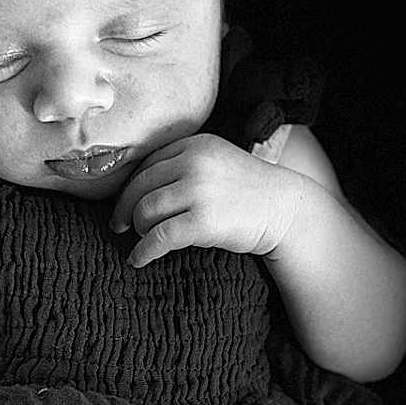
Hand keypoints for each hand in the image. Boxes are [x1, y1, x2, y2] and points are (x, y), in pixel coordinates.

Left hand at [109, 134, 302, 268]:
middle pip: (140, 187)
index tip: (125, 204)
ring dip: (138, 229)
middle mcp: (193, 163)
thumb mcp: (216, 162)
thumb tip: (137, 188)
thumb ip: (183, 164)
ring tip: (142, 239)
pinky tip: (138, 259)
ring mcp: (199, 191)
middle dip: (125, 210)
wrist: (285, 209)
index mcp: (194, 145)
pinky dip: (143, 251)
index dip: (130, 188)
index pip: (147, 165)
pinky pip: (159, 237)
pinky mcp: (203, 222)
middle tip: (120, 226)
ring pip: (145, 211)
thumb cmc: (247, 191)